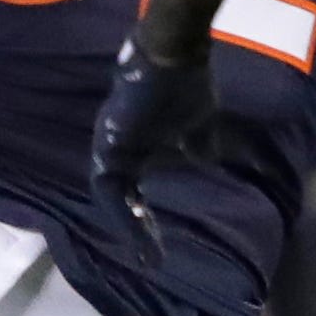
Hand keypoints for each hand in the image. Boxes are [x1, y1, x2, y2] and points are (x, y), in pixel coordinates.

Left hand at [89, 36, 222, 263]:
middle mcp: (115, 147)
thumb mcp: (198, 125)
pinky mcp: (110, 143)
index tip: (159, 242)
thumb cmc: (185, 85)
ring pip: (111, 197)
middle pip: (118, 198)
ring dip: (129, 226)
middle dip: (136, 229)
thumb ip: (197, 145)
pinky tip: (140, 230)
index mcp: (133, 144)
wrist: (175, 56)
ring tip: (148, 253)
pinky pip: (110, 188)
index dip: (142, 216)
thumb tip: (207, 160)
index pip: (131, 190)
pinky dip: (123, 212)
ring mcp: (108, 144)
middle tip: (153, 259)